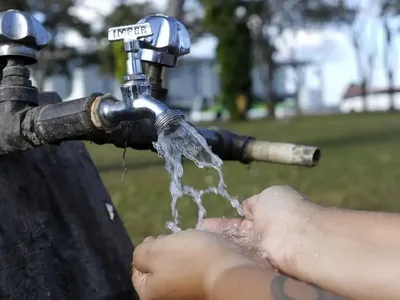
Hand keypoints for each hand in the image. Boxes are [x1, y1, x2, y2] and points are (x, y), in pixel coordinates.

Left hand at [131, 229, 257, 299]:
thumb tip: (142, 255)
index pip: (137, 270)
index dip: (148, 249)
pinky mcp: (202, 290)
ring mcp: (185, 295)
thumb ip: (140, 253)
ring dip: (183, 255)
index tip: (161, 239)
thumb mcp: (156, 249)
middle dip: (166, 251)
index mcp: (149, 293)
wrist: (231, 272)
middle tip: (179, 242)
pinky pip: (193, 272)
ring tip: (194, 245)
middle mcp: (166, 298)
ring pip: (177, 268)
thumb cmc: (190, 259)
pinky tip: (204, 254)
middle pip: (158, 269)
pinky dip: (196, 261)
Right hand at [204, 185, 319, 271]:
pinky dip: (225, 252)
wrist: (295, 236)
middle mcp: (264, 231)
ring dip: (220, 241)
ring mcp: (260, 248)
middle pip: (237, 232)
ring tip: (199, 239)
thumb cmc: (283, 210)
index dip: (229, 219)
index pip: (245, 216)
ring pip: (236, 244)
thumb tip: (246, 207)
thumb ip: (254, 202)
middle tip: (200, 229)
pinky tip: (208, 249)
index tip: (209, 221)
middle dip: (220, 231)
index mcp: (268, 211)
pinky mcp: (257, 261)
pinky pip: (239, 255)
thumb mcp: (268, 195)